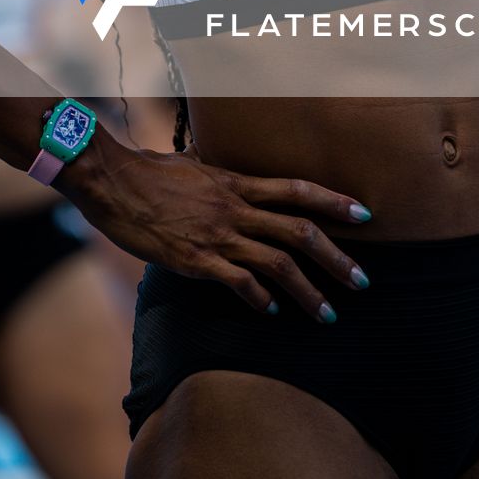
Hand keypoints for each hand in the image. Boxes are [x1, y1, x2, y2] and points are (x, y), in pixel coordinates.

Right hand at [69, 140, 372, 322]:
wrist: (114, 183)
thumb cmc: (151, 172)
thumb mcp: (195, 164)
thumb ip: (221, 174)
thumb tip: (232, 169)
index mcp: (238, 182)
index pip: (297, 189)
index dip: (333, 201)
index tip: (364, 214)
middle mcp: (236, 208)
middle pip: (299, 231)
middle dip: (336, 257)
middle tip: (362, 279)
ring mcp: (218, 235)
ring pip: (277, 264)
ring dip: (308, 291)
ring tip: (329, 313)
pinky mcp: (196, 261)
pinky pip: (239, 283)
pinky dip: (261, 299)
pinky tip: (273, 312)